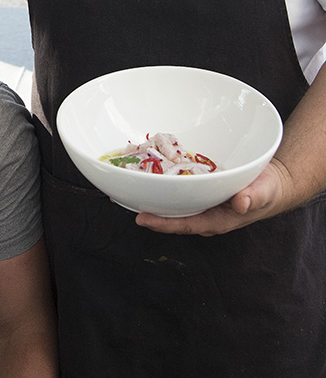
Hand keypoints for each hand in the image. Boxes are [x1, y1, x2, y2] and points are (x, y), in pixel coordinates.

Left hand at [134, 159, 291, 236]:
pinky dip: (162, 178)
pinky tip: (147, 165)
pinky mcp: (198, 184)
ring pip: (171, 199)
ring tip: (125, 181)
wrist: (269, 181)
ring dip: (150, 192)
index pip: (184, 224)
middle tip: (120, 196)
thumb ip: (253, 197)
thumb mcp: (264, 193)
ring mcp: (199, 199)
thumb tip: (241, 203)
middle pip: (170, 213)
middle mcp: (202, 211)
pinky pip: (177, 184)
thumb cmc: (267, 190)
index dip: (163, 223)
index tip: (142, 218)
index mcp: (215, 219)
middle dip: (147, 208)